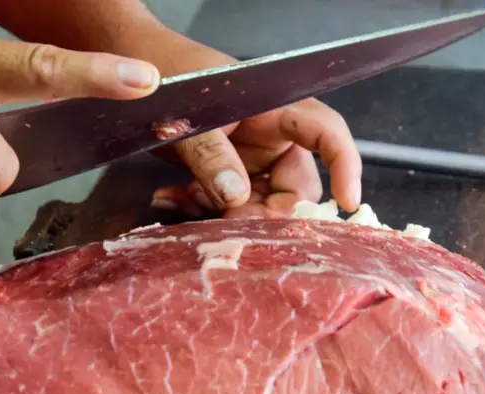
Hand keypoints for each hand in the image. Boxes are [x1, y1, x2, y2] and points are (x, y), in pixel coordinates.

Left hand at [144, 38, 361, 218]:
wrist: (137, 83)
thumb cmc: (173, 80)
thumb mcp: (191, 117)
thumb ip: (212, 155)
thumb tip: (236, 198)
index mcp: (277, 112)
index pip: (327, 134)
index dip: (345, 165)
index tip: (347, 201)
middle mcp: (272, 140)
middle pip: (295, 187)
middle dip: (266, 212)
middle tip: (228, 221)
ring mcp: (249, 160)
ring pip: (260, 204)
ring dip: (225, 213)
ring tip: (184, 199)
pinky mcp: (225, 175)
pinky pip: (227, 204)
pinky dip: (200, 207)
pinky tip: (170, 197)